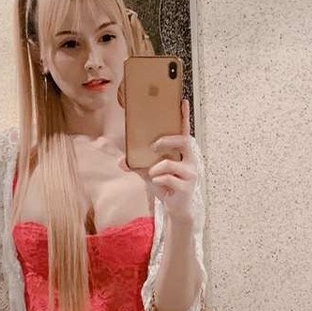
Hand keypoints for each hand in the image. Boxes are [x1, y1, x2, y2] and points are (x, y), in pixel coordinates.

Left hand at [146, 99, 197, 221]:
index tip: (181, 101)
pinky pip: (169, 178)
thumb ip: (137, 165)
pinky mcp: (187, 187)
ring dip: (157, 167)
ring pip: (172, 164)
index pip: (185, 132)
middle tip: (153, 146)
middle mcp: (191, 161)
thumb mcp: (150, 173)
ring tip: (152, 173)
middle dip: (167, 141)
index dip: (184, 117)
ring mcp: (191, 174)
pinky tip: (158, 183)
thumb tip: (120, 161)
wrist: (175, 209)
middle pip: (184, 141)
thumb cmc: (167, 187)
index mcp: (184, 154)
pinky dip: (158, 180)